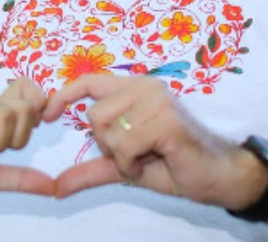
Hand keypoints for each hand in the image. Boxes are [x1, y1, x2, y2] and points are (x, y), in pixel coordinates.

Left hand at [43, 75, 266, 208]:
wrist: (219, 177)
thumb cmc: (176, 165)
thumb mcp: (125, 167)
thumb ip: (91, 170)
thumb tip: (56, 187)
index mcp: (135, 89)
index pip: (89, 80)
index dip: (64, 95)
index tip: (47, 115)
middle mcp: (146, 87)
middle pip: (94, 115)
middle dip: (106, 145)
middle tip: (134, 155)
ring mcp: (157, 100)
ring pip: (107, 130)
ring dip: (122, 157)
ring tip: (147, 158)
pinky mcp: (166, 120)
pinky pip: (125, 145)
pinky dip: (132, 164)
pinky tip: (154, 162)